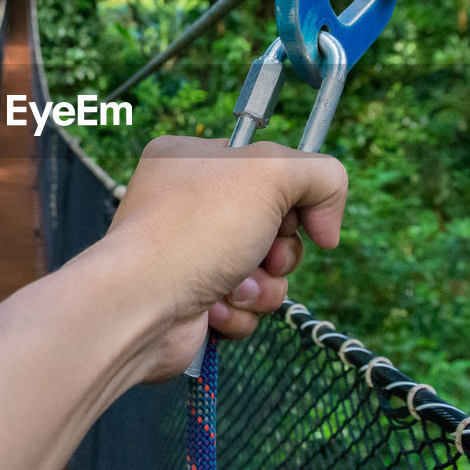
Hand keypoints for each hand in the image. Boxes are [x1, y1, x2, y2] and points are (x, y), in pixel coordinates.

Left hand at [104, 135, 347, 379]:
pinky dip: (239, 310)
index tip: (302, 216)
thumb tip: (326, 225)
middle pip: (276, 223)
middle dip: (280, 248)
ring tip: (233, 285)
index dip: (294, 194)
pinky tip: (212, 307)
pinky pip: (246, 305)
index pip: (269, 166)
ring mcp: (191, 253)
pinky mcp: (195, 299)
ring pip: (266, 270)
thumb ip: (319, 175)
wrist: (142, 305)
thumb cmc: (195, 229)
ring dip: (263, 285)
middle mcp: (189, 203)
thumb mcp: (270, 173)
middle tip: (263, 252)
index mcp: (194, 158)